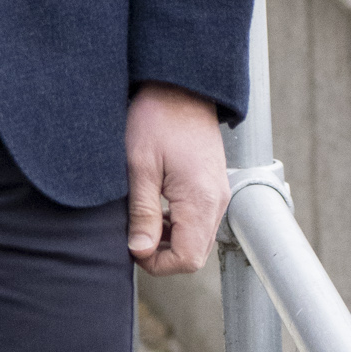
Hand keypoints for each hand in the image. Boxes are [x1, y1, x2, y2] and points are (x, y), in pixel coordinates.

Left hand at [126, 83, 228, 276]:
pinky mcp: (213, 187)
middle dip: (161, 253)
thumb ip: (143, 213)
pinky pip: (198, 221)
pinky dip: (176, 224)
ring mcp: (218, 195)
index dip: (156, 263)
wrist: (180, 87)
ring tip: (142, 216)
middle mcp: (217, 202)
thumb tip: (139, 251)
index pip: (187, 259)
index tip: (131, 245)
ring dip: (167, 239)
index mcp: (201, 200)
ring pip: (196, 239)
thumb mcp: (139, 167)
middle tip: (133, 231)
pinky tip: (155, 206)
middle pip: (194, 254)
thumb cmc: (156, 120)